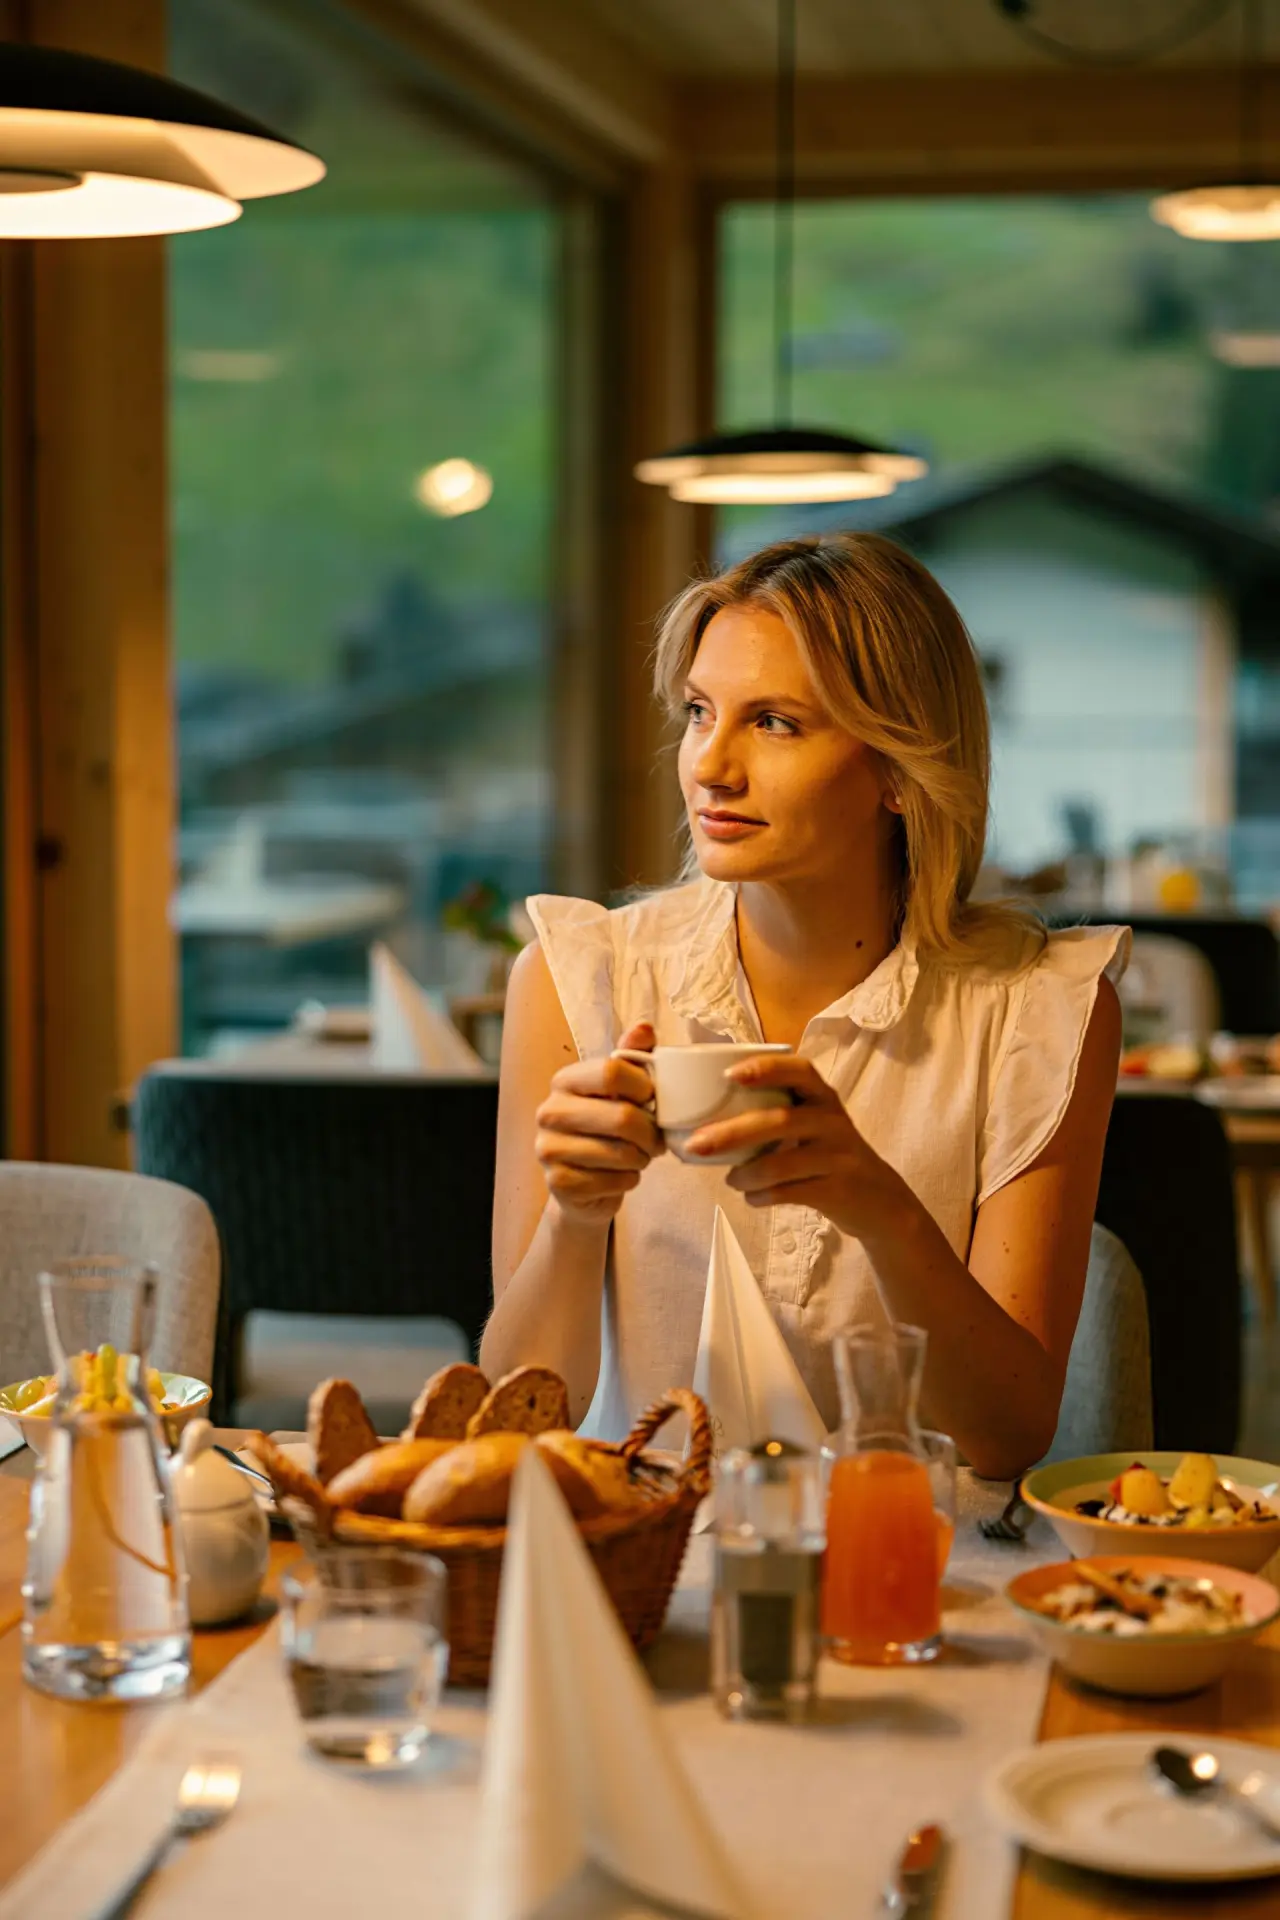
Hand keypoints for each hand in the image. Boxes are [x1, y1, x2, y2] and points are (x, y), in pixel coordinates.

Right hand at [534, 1021, 664, 1222]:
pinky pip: (613, 1181)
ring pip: (620, 1153)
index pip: (611, 1071)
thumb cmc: (608, 1130)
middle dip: (650, 1133)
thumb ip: (632, 1057)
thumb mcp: (621, 1090)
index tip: (652, 1100)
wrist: (583, 1184)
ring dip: (641, 1158)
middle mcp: (550, 1111)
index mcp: (565, 1080)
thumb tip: (645, 1028)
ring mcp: (548, 1149)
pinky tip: (621, 1175)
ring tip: (639, 1156)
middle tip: (656, 1140)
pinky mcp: (558, 1183)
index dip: (645, 1088)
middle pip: (621, 1117)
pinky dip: (629, 1180)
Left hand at [683, 1052, 904, 1238]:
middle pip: (778, 1121)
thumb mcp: (815, 1123)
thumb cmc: (829, 1154)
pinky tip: (752, 1197)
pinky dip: (761, 1196)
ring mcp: (838, 1157)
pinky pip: (787, 1193)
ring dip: (745, 1175)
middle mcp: (833, 1122)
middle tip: (696, 1145)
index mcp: (824, 1098)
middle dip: (732, 1133)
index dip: (766, 1068)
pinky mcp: (837, 1190)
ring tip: (731, 1180)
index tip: (729, 1074)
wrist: (880, 1199)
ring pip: (780, 1164)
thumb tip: (708, 1119)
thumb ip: (778, 1112)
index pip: (800, 1071)